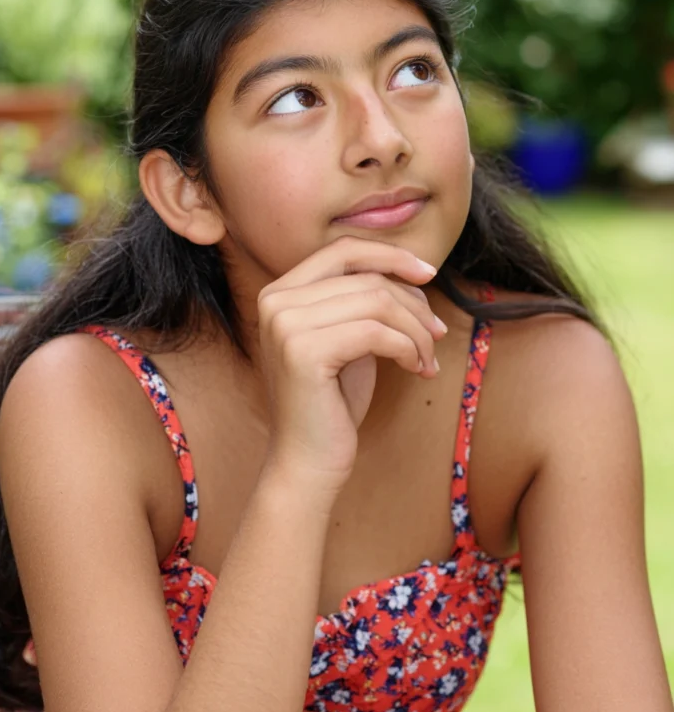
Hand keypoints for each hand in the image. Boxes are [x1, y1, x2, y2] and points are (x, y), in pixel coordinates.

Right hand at [257, 236, 447, 500]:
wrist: (308, 460)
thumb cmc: (333, 402)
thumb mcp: (349, 338)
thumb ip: (365, 301)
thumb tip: (414, 273)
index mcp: (281, 291)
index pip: (343, 250)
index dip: (390, 255)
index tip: (427, 274)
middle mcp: (275, 301)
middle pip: (367, 278)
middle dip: (413, 304)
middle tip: (436, 335)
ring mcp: (285, 324)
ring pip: (377, 302)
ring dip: (415, 330)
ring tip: (427, 357)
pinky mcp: (302, 351)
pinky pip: (376, 332)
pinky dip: (408, 348)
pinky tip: (416, 368)